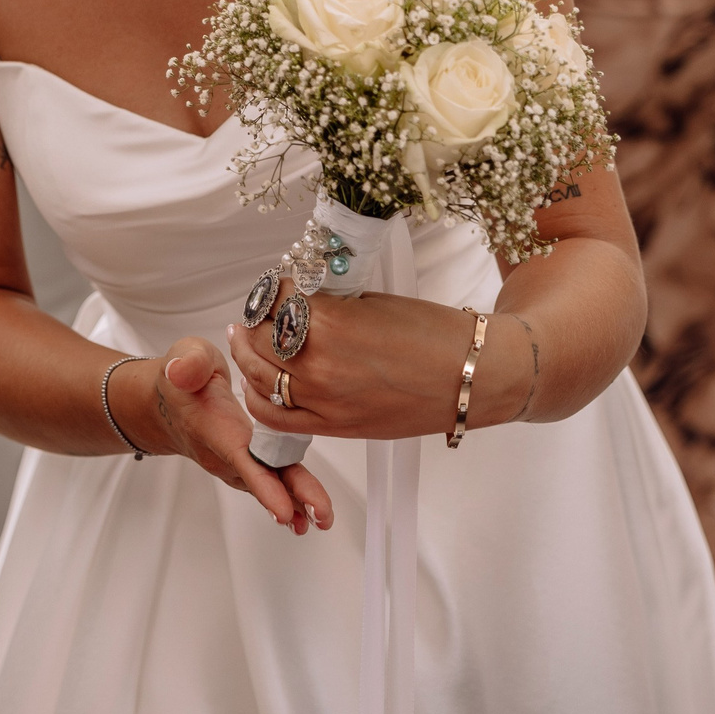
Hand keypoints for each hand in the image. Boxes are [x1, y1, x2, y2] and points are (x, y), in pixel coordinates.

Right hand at [133, 336, 333, 535]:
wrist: (168, 407)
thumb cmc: (183, 382)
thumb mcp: (183, 356)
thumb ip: (189, 361)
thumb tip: (181, 370)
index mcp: (214, 428)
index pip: (241, 458)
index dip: (264, 484)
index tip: (283, 509)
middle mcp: (226, 454)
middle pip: (264, 478)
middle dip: (294, 498)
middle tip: (322, 515)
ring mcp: (238, 464)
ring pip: (272, 483)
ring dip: (298, 501)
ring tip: (324, 518)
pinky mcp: (248, 464)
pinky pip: (272, 482)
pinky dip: (292, 497)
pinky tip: (311, 513)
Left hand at [226, 283, 479, 441]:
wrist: (469, 377)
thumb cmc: (433, 334)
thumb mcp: (371, 301)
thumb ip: (328, 303)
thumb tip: (298, 300)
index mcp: (327, 324)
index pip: (274, 301)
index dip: (271, 290)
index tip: (274, 286)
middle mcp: (316, 365)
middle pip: (259, 338)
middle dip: (257, 319)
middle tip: (258, 310)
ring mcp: (321, 401)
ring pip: (258, 376)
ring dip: (247, 354)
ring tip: (245, 338)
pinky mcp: (331, 427)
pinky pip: (273, 416)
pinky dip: (257, 397)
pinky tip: (256, 380)